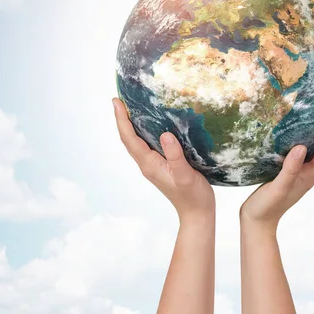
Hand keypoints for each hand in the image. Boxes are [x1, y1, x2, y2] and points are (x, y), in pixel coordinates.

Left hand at [113, 97, 214, 223]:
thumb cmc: (193, 196)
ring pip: (136, 142)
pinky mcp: (161, 166)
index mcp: (150, 164)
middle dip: (122, 119)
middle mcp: (147, 164)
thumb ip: (175, 156)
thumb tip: (165, 135)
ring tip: (130, 108)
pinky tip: (150, 125)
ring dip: (130, 125)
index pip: (130, 139)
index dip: (122, 120)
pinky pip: (146, 145)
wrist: (197, 213)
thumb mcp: (186, 176)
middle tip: (119, 100)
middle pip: (128, 139)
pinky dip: (143, 132)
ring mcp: (153, 165)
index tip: (116, 102)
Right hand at [240, 110, 313, 229]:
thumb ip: (290, 169)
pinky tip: (298, 132)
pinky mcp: (289, 172)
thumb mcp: (279, 187)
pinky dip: (306, 139)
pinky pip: (303, 153)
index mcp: (310, 175)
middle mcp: (309, 172)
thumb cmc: (267, 207)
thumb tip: (301, 147)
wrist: (257, 222)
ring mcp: (299, 173)